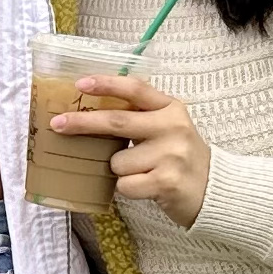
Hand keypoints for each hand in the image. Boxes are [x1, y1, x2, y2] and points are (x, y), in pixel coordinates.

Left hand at [52, 73, 211, 227]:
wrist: (215, 190)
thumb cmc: (180, 157)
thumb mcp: (168, 127)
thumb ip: (140, 116)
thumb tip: (90, 111)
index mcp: (170, 108)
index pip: (135, 89)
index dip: (106, 84)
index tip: (80, 84)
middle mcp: (172, 127)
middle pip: (117, 121)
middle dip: (83, 123)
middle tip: (57, 124)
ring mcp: (170, 155)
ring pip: (117, 161)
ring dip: (118, 170)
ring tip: (142, 172)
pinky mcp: (166, 181)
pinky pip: (124, 184)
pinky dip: (128, 189)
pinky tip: (147, 187)